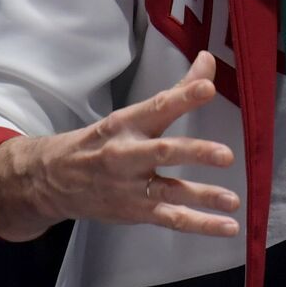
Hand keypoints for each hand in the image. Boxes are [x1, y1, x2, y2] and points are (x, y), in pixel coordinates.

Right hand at [0, 51, 239, 240]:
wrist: (53, 181)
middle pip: (163, 151)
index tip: (207, 87)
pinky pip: (171, 218)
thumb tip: (209, 59)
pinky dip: (200, 224)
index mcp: (128, 124)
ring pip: (170, 191)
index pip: (157, 107)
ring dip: (203, 197)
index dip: (183, 96)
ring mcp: (131, 186)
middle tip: (226, 155)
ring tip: (233, 201)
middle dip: (195, 153)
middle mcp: (128, 155)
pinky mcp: (137, 211)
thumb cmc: (102, 142)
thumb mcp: (132, 115)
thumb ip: (177, 91)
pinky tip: (227, 227)